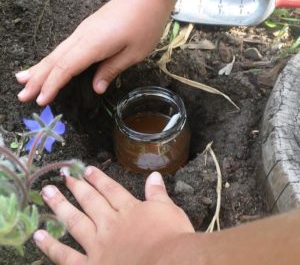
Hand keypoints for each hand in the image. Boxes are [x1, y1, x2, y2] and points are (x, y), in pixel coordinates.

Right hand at [16, 0, 175, 105]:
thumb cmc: (145, 24)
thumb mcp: (133, 53)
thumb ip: (111, 70)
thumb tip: (96, 88)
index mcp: (93, 44)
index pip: (65, 68)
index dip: (52, 85)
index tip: (41, 101)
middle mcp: (82, 36)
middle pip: (55, 60)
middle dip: (37, 79)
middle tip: (22, 95)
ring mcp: (83, 31)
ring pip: (57, 52)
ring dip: (39, 68)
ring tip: (23, 79)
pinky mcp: (88, 29)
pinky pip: (65, 47)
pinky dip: (52, 59)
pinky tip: (48, 64)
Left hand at [33, 166, 193, 263]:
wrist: (169, 264)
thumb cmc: (172, 239)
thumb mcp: (169, 211)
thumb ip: (158, 193)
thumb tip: (154, 175)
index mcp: (129, 210)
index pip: (111, 190)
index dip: (98, 179)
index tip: (86, 169)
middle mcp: (110, 223)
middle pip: (91, 201)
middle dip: (77, 187)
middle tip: (65, 175)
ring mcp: (98, 244)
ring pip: (75, 221)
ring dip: (60, 206)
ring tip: (47, 192)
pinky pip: (66, 256)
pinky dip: (51, 246)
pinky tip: (39, 235)